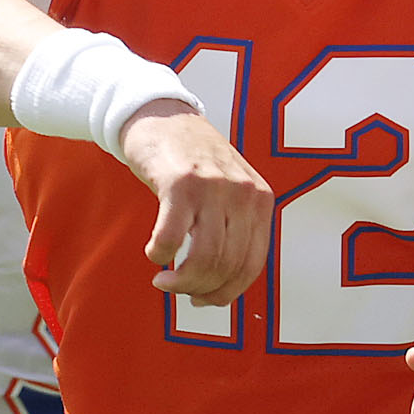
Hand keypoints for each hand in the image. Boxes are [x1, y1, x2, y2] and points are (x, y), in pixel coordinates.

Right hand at [119, 102, 272, 306]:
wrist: (160, 113)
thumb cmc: (190, 158)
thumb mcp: (228, 186)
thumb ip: (234, 225)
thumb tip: (222, 286)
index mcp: (260, 197)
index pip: (252, 263)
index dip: (228, 291)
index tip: (205, 300)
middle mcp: (243, 192)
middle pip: (227, 265)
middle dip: (200, 289)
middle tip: (177, 289)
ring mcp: (213, 187)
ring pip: (204, 258)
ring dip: (180, 280)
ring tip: (164, 280)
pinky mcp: (180, 183)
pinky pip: (171, 238)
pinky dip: (159, 254)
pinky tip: (153, 253)